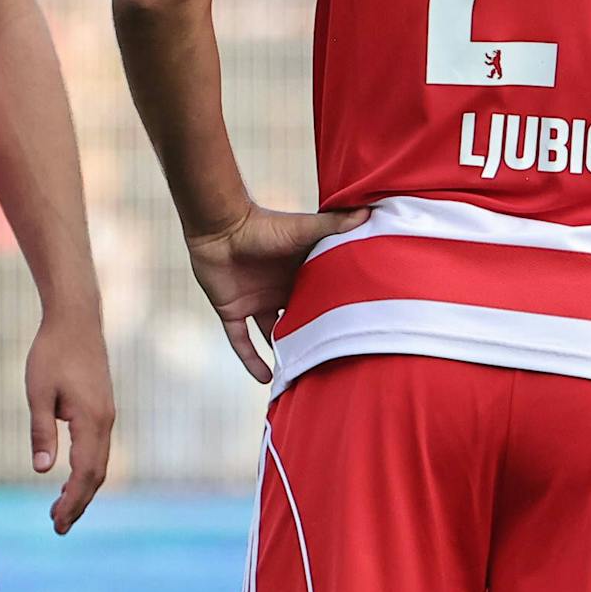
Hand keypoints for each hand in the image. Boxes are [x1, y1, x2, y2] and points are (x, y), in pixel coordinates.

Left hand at [26, 310, 114, 534]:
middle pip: (97, 474)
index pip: (85, 473)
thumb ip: (41, 432)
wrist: (76, 318)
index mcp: (91, 420)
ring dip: (83, 488)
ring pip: (100, 462)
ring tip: (61, 509)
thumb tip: (43, 471)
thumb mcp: (38, 393)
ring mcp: (106, 413)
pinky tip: (70, 475)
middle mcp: (105, 420)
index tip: (56, 523)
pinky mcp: (102, 407)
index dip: (72, 502)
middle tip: (58, 527)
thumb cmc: (52, 352)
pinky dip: (86, 469)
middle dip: (79, 502)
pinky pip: (98, 448)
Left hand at [187, 202, 370, 382]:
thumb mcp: (304, 229)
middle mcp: (279, 290)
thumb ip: (334, 224)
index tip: (353, 330)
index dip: (333, 313)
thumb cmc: (264, 225)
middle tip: (332, 361)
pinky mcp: (232, 311)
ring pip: (272, 335)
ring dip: (283, 353)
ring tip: (302, 376)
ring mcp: (255, 302)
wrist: (220, 225)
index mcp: (298, 274)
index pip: (318, 298)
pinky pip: (241, 342)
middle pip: (298, 320)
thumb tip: (369, 212)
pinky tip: (265, 379)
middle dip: (311, 338)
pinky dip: (250, 360)